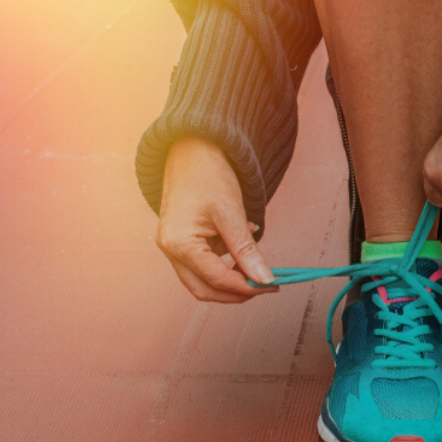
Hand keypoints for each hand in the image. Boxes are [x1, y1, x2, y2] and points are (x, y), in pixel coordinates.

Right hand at [155, 137, 277, 302]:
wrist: (192, 149)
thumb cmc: (208, 175)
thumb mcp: (232, 213)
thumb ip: (246, 250)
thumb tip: (265, 280)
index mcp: (179, 243)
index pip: (217, 279)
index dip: (246, 287)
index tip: (272, 286)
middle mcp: (170, 249)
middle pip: (204, 289)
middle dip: (236, 292)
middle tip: (266, 286)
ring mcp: (172, 247)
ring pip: (202, 279)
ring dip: (231, 277)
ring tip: (257, 264)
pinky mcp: (180, 241)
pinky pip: (203, 263)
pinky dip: (225, 261)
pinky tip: (242, 244)